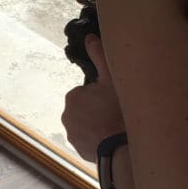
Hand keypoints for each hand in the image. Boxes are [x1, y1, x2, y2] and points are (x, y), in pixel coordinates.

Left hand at [62, 35, 124, 161]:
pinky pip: (90, 141)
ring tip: (115, 127)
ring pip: (88, 125)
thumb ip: (99, 55)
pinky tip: (112, 139)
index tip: (113, 100)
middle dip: (98, 110)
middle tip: (116, 113)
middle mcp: (67, 116)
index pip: (88, 91)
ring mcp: (72, 136)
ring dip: (99, 125)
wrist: (120, 148)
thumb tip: (89, 37)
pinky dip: (99, 140)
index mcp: (73, 97)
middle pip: (87, 109)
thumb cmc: (116, 111)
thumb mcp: (111, 78)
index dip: (102, 94)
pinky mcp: (79, 150)